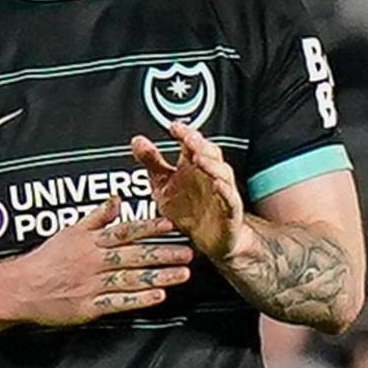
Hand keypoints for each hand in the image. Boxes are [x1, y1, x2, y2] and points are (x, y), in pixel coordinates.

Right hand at [0, 196, 194, 325]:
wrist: (18, 288)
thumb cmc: (45, 259)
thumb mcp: (69, 230)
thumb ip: (97, 216)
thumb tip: (117, 199)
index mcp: (90, 241)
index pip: (125, 231)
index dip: (149, 228)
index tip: (171, 226)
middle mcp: (93, 261)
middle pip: (134, 255)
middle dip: (164, 253)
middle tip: (189, 253)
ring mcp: (92, 285)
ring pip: (131, 278)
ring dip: (159, 276)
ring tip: (182, 274)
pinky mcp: (88, 307)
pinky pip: (117, 302)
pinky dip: (138, 300)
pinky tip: (158, 297)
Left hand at [132, 122, 248, 260]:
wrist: (208, 240)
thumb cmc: (188, 210)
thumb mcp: (163, 185)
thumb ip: (152, 162)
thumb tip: (137, 140)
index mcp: (194, 166)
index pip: (192, 143)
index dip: (185, 133)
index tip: (173, 127)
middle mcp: (210, 175)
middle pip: (210, 153)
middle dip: (200, 144)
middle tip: (189, 139)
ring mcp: (222, 192)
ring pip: (223, 172)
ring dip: (212, 164)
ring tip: (199, 158)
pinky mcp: (230, 211)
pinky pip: (230, 199)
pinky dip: (225, 191)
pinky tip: (217, 184)